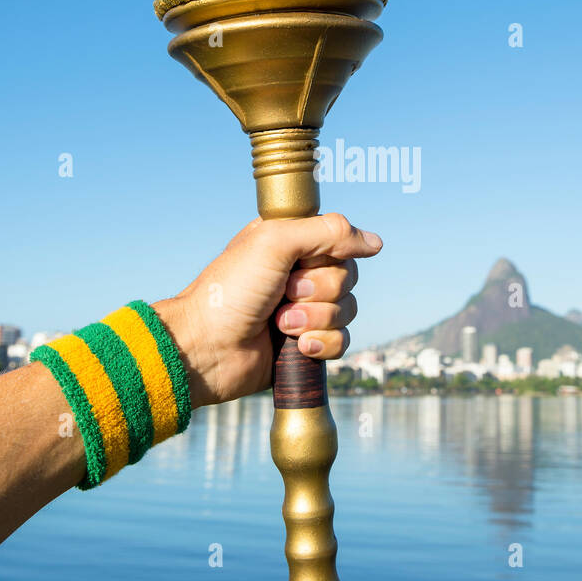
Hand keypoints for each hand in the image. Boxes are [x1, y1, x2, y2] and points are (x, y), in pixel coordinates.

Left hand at [152, 213, 382, 407]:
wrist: (206, 348)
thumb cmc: (230, 291)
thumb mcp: (274, 242)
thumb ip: (327, 231)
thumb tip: (375, 242)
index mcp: (290, 243)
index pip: (339, 241)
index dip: (326, 256)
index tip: (299, 261)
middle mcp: (299, 274)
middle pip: (348, 277)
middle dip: (317, 291)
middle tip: (282, 294)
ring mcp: (303, 311)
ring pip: (348, 311)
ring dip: (315, 319)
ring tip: (280, 323)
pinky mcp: (305, 345)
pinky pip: (342, 342)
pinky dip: (320, 344)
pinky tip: (295, 346)